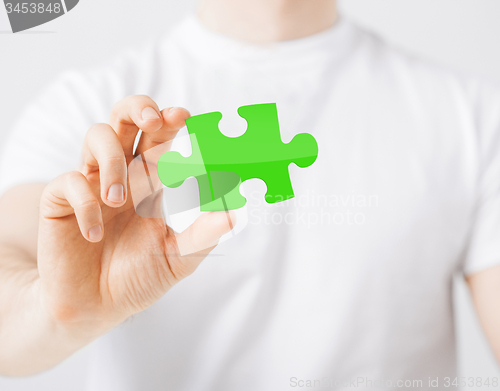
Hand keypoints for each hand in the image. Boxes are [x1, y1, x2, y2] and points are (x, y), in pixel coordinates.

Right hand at [37, 95, 233, 335]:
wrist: (96, 307)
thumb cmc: (137, 278)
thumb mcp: (176, 258)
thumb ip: (202, 235)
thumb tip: (234, 213)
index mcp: (150, 182)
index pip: (162, 140)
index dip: (172, 123)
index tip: (188, 117)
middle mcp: (122, 175)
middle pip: (126, 120)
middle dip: (139, 109)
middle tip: (155, 121)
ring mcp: (91, 184)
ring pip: (97, 136)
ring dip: (113, 162)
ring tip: (119, 199)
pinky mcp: (60, 201)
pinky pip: (68, 182)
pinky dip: (85, 203)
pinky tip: (94, 234)